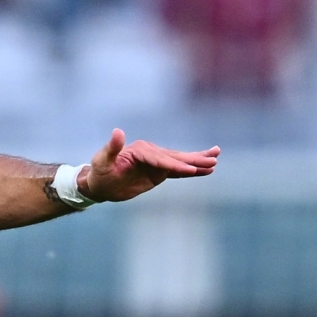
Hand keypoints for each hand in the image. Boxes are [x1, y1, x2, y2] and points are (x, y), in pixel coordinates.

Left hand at [79, 129, 219, 202]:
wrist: (100, 184)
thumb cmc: (99, 173)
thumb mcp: (101, 162)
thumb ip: (111, 148)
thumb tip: (118, 131)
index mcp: (140, 150)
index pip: (160, 159)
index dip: (175, 165)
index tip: (189, 170)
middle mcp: (151, 153)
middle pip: (175, 157)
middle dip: (194, 159)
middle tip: (214, 158)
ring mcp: (157, 162)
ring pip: (180, 161)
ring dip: (198, 161)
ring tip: (216, 159)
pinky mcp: (159, 172)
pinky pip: (178, 171)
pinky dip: (192, 170)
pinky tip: (206, 170)